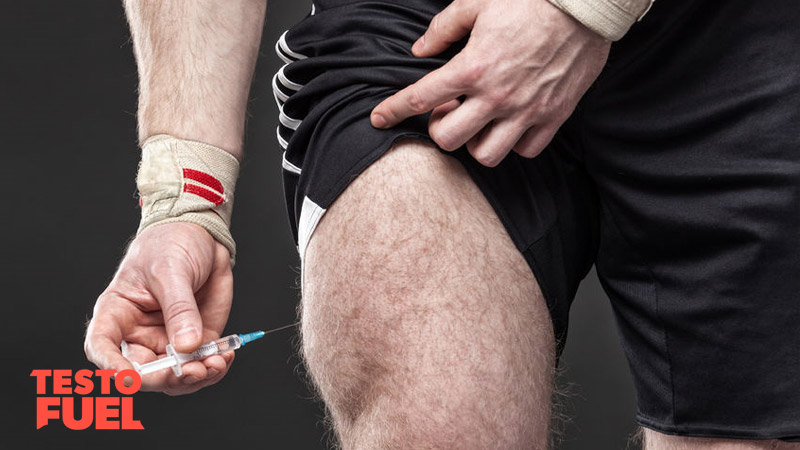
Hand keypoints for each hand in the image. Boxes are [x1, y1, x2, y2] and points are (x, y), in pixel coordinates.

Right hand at [84, 222, 233, 394]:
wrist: (202, 236)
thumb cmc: (171, 243)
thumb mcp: (171, 270)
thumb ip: (179, 308)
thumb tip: (186, 345)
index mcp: (117, 313)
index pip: (102, 346)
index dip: (111, 367)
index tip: (129, 378)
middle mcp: (139, 333)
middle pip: (143, 371)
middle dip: (166, 377)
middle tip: (192, 370)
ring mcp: (168, 340)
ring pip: (174, 377)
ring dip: (195, 378)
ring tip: (215, 363)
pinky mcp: (195, 341)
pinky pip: (200, 366)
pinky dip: (213, 369)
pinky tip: (224, 357)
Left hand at [370, 0, 610, 166]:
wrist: (585, 5)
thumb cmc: (530, 0)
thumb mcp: (477, 3)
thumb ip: (443, 29)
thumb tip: (419, 50)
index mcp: (472, 67)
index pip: (419, 98)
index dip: (392, 111)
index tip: (379, 118)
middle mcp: (496, 96)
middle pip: (448, 139)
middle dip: (439, 128)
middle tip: (448, 111)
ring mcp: (526, 110)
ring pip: (486, 154)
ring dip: (475, 141)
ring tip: (480, 121)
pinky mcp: (553, 116)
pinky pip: (526, 150)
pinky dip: (514, 144)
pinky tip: (511, 124)